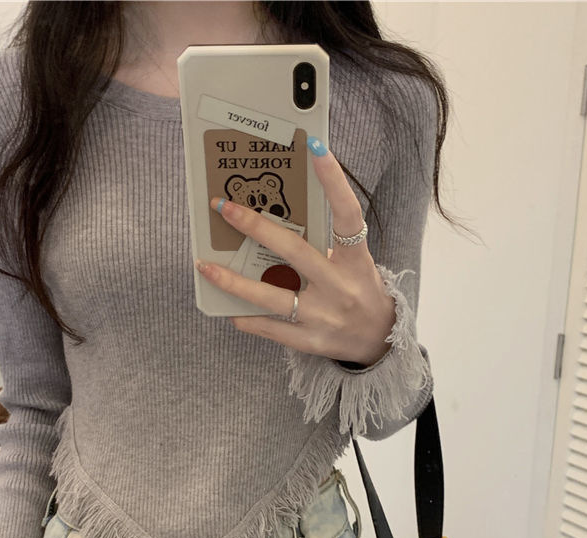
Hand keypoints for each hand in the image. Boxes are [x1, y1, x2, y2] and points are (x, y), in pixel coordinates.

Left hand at [196, 140, 396, 367]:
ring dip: (234, 282)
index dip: (334, 180)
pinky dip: (248, 319)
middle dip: (256, 227)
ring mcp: (324, 316)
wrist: (381, 340)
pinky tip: (229, 309)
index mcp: (356, 260)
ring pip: (272, 297)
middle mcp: (340, 286)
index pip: (347, 214)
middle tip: (224, 207)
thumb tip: (276, 218)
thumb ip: (325, 243)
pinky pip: (272, 329)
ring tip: (205, 266)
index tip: (316, 147)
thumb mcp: (355, 262)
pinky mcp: (311, 341)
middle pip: (295, 252)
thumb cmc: (360, 290)